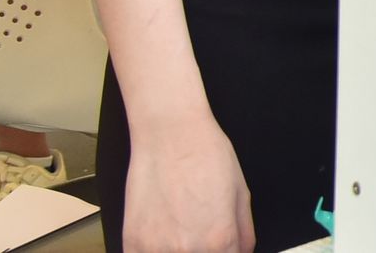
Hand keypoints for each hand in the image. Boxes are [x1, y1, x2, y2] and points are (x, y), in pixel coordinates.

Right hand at [122, 114, 253, 252]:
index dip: (227, 252)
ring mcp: (155, 249)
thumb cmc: (205, 155)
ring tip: (181, 229)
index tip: (221, 246)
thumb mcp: (242, 194)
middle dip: (204, 250)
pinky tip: (162, 233)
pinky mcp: (132, 243)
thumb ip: (243, 234)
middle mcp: (187, 250)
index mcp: (219, 240)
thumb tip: (241, 252)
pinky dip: (155, 250)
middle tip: (200, 232)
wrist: (170, 134)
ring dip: (180, 250)